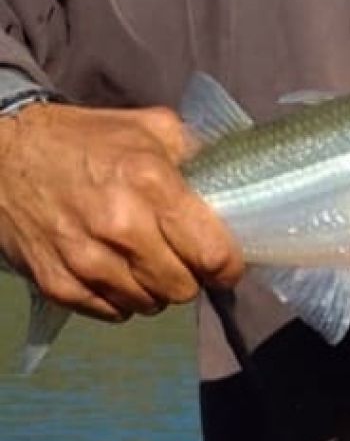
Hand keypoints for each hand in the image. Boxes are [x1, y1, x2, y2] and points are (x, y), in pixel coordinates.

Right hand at [0, 104, 242, 321]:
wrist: (2, 156)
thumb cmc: (85, 139)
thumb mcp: (152, 127)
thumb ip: (199, 153)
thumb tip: (236, 182)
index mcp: (151, 183)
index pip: (212, 252)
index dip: (228, 266)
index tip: (227, 265)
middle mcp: (120, 226)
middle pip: (183, 286)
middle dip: (191, 276)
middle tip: (182, 259)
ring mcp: (85, 259)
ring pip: (149, 304)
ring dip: (156, 289)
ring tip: (147, 263)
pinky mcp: (56, 283)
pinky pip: (111, 312)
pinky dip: (120, 299)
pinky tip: (117, 273)